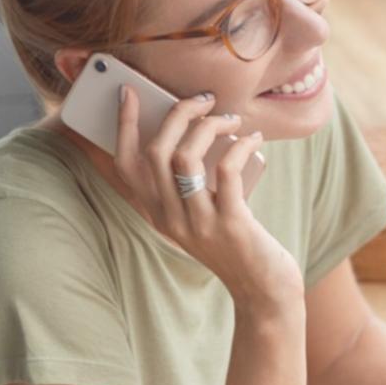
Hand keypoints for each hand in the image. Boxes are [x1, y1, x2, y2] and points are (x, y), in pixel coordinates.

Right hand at [116, 86, 302, 309]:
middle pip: (155, 152)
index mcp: (158, 214)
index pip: (126, 166)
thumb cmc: (237, 245)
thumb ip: (193, 186)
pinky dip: (239, 145)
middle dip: (177, 114)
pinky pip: (226, 170)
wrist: (262, 291)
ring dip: (209, 126)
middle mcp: (171, 219)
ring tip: (232, 119)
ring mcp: (198, 222)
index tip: (130, 93)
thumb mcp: (203, 217)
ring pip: (185, 157)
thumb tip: (200, 130)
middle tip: (204, 100)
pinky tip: (253, 138)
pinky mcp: (231, 223)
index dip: (122, 126)